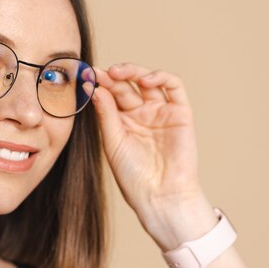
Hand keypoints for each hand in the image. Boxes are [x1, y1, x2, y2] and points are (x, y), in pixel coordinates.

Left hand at [92, 63, 210, 243]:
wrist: (160, 196)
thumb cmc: (134, 176)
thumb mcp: (113, 142)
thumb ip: (106, 114)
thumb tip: (96, 88)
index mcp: (122, 121)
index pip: (111, 94)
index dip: (100, 84)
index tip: (87, 76)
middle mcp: (141, 114)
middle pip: (127, 85)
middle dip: (113, 77)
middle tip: (100, 73)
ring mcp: (161, 112)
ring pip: (149, 81)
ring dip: (134, 71)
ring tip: (118, 73)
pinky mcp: (181, 113)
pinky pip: (174, 87)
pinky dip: (161, 77)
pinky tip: (145, 80)